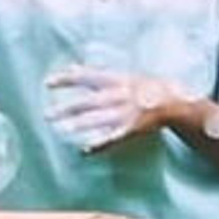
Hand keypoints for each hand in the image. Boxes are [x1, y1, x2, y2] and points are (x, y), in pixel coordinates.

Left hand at [43, 66, 183, 153]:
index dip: (66, 79)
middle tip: (47, 114)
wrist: (171, 101)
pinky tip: (86, 150)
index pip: (85, 77)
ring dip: (80, 125)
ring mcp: (125, 114)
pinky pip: (113, 138)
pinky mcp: (131, 130)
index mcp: (113, 80)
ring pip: (99, 120)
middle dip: (68, 109)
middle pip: (88, 102)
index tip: (47, 83)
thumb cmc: (141, 85)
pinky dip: (100, 144)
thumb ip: (94, 72)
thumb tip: (70, 67)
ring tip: (62, 128)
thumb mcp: (118, 74)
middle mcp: (117, 96)